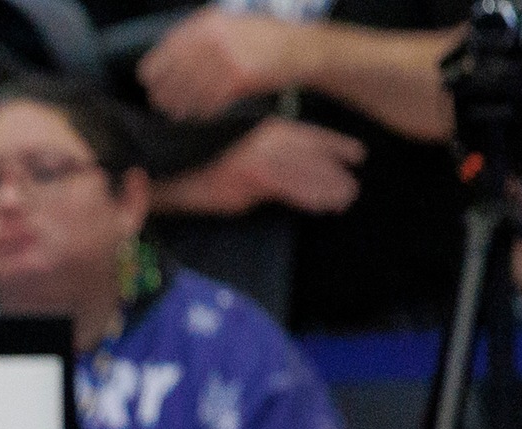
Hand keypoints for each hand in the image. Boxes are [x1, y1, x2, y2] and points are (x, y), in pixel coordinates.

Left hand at [137, 10, 303, 120]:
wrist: (299, 47)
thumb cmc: (263, 37)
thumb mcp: (228, 22)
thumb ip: (198, 35)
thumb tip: (167, 56)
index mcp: (206, 24)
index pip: (164, 53)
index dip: (153, 73)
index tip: (150, 82)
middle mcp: (212, 41)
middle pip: (171, 76)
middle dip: (163, 93)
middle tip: (161, 103)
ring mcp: (224, 60)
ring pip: (187, 93)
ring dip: (179, 106)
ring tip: (176, 112)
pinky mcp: (237, 80)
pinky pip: (208, 103)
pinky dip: (200, 111)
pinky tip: (198, 113)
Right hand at [155, 118, 363, 215]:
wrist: (164, 173)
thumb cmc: (197, 167)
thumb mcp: (238, 157)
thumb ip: (264, 162)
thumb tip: (289, 176)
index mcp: (262, 129)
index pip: (306, 134)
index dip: (334, 144)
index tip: (357, 154)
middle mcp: (263, 139)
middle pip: (310, 154)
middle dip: (334, 171)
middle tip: (352, 187)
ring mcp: (256, 157)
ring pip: (303, 171)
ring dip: (327, 186)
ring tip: (345, 199)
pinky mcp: (248, 178)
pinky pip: (287, 188)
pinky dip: (307, 197)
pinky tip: (322, 206)